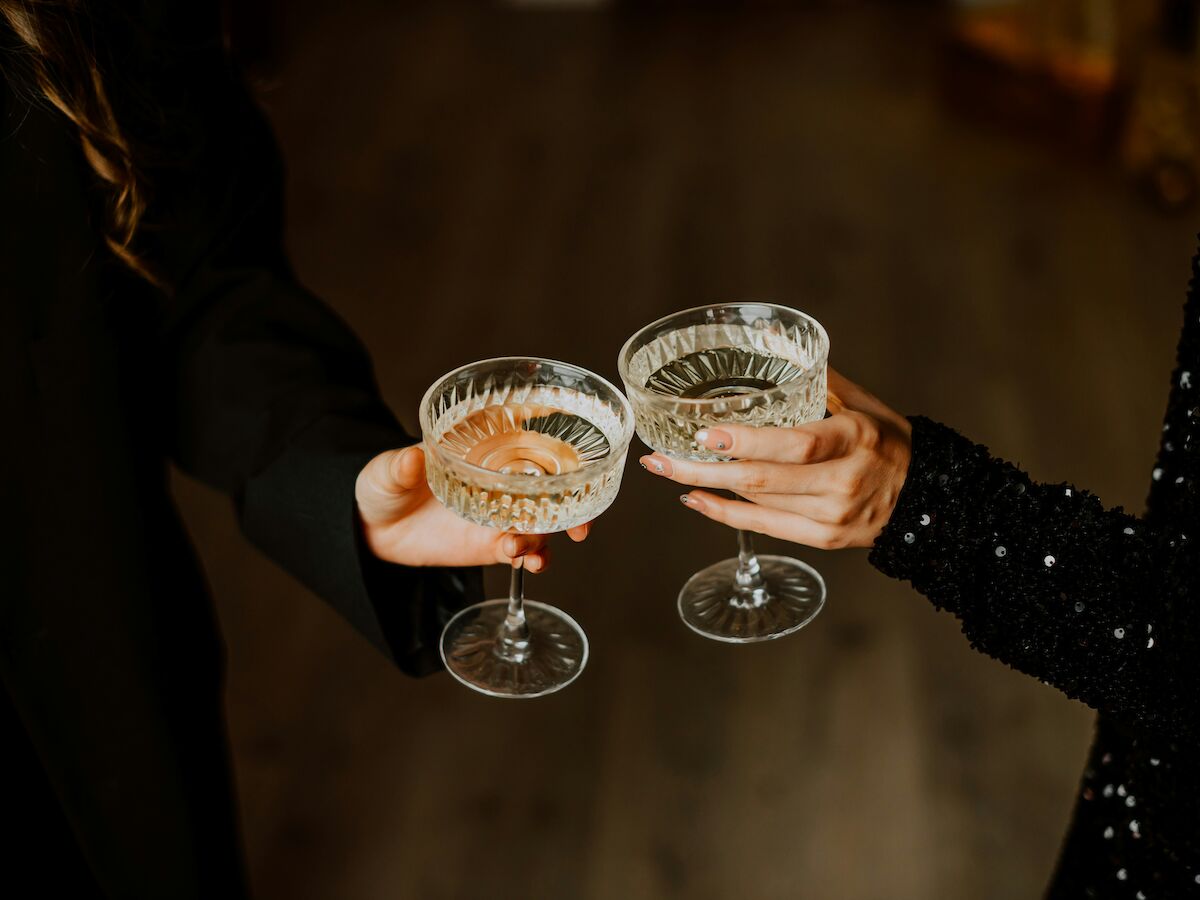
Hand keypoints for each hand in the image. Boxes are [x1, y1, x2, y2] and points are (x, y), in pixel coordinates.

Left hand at [356, 444, 590, 569]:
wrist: (374, 529)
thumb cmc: (385, 485)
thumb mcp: (387, 470)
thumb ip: (400, 466)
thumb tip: (410, 459)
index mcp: (486, 450)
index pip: (532, 444)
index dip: (562, 452)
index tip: (581, 462)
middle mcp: (502, 481)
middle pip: (552, 488)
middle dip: (574, 505)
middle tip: (579, 526)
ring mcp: (500, 514)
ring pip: (542, 523)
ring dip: (546, 537)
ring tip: (521, 548)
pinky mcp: (492, 544)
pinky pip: (523, 552)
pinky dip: (532, 558)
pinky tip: (527, 563)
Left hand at [639, 368, 911, 548]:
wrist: (925, 498)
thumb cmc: (887, 442)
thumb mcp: (861, 403)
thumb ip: (814, 374)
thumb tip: (770, 334)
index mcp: (854, 439)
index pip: (795, 444)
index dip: (748, 443)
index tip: (707, 435)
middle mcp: (842, 481)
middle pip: (763, 479)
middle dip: (703, 470)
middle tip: (659, 458)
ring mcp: (833, 514)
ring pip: (758, 503)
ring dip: (706, 488)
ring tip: (668, 470)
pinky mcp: (824, 539)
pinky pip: (766, 527)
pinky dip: (725, 514)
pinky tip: (697, 498)